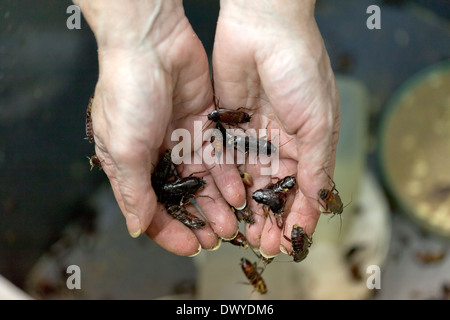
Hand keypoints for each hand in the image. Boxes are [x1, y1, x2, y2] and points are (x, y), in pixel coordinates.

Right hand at [75, 0, 239, 255]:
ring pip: (203, 183)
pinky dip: (226, 177)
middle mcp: (156, 156)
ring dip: (217, 205)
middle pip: (180, 199)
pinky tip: (237, 194)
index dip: (169, 231)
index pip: (150, 209)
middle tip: (219, 237)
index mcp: (130, 164)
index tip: (191, 246)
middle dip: (199, 221)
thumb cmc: (128, 92)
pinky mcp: (202, 126)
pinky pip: (217, 158)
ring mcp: (181, 141)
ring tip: (234, 223)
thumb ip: (133, 191)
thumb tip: (137, 227)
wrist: (152, 43)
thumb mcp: (125, 149)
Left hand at [212, 0, 340, 257]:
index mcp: (310, 142)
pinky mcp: (229, 128)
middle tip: (264, 244)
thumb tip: (319, 200)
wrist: (262, 27)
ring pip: (251, 183)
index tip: (290, 240)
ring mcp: (255, 137)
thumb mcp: (319, 120)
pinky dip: (230, 186)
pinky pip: (229, 163)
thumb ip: (317, 163)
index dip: (299, 216)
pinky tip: (228, 206)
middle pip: (276, 191)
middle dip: (271, 219)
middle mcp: (282, 143)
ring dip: (250, 210)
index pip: (305, 189)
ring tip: (244, 233)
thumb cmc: (299, 67)